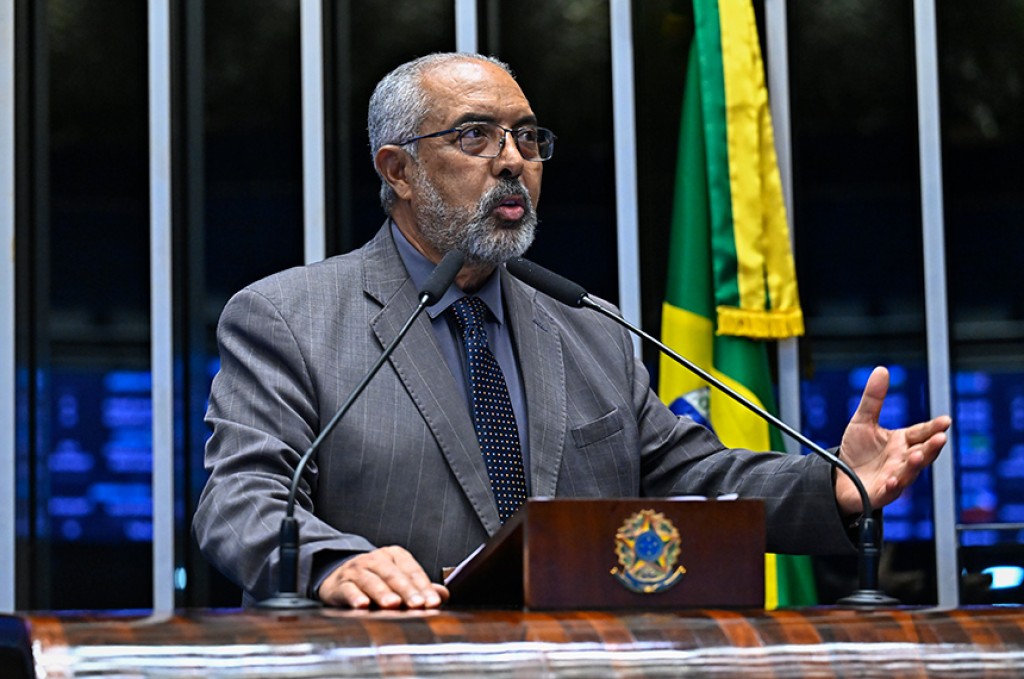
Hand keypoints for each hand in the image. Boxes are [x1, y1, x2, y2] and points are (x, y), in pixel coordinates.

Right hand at [317, 545, 449, 608]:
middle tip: (418, 605)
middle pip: (393, 575)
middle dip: (407, 590)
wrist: (338, 578)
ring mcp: (356, 570)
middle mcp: (375, 559)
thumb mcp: (399, 580)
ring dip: (383, 593)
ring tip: (393, 604)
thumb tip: (443, 595)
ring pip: (371, 580)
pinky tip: (362, 605)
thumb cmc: (376, 581)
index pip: (412, 571)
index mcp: (394, 555)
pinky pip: (348, 589)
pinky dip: (355, 597)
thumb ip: (420, 588)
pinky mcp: (339, 584)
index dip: (424, 587)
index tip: (433, 603)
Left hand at [835, 366, 951, 515]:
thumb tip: (882, 370)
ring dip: (915, 464)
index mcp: (902, 441)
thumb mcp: (862, 421)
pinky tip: (892, 481)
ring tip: (918, 455)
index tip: (946, 421)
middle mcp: (903, 459)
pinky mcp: (883, 493)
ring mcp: (896, 477)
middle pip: (923, 452)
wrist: (840, 478)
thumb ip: (873, 398)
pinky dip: (893, 486)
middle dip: (932, 446)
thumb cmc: (857, 451)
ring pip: (910, 472)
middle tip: (940, 438)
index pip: (921, 432)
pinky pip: (891, 490)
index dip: (933, 427)